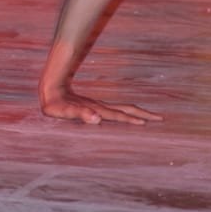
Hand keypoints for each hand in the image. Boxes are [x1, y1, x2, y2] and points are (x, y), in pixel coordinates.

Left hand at [39, 85, 162, 126]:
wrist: (51, 88)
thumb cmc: (55, 104)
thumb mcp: (64, 111)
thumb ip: (80, 114)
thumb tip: (96, 119)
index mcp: (96, 110)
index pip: (119, 116)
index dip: (132, 120)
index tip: (146, 123)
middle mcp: (100, 108)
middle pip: (126, 110)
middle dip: (143, 115)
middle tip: (160, 118)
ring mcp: (98, 106)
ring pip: (122, 109)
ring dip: (136, 113)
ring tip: (149, 117)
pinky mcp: (94, 107)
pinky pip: (115, 110)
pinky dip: (125, 113)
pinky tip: (127, 116)